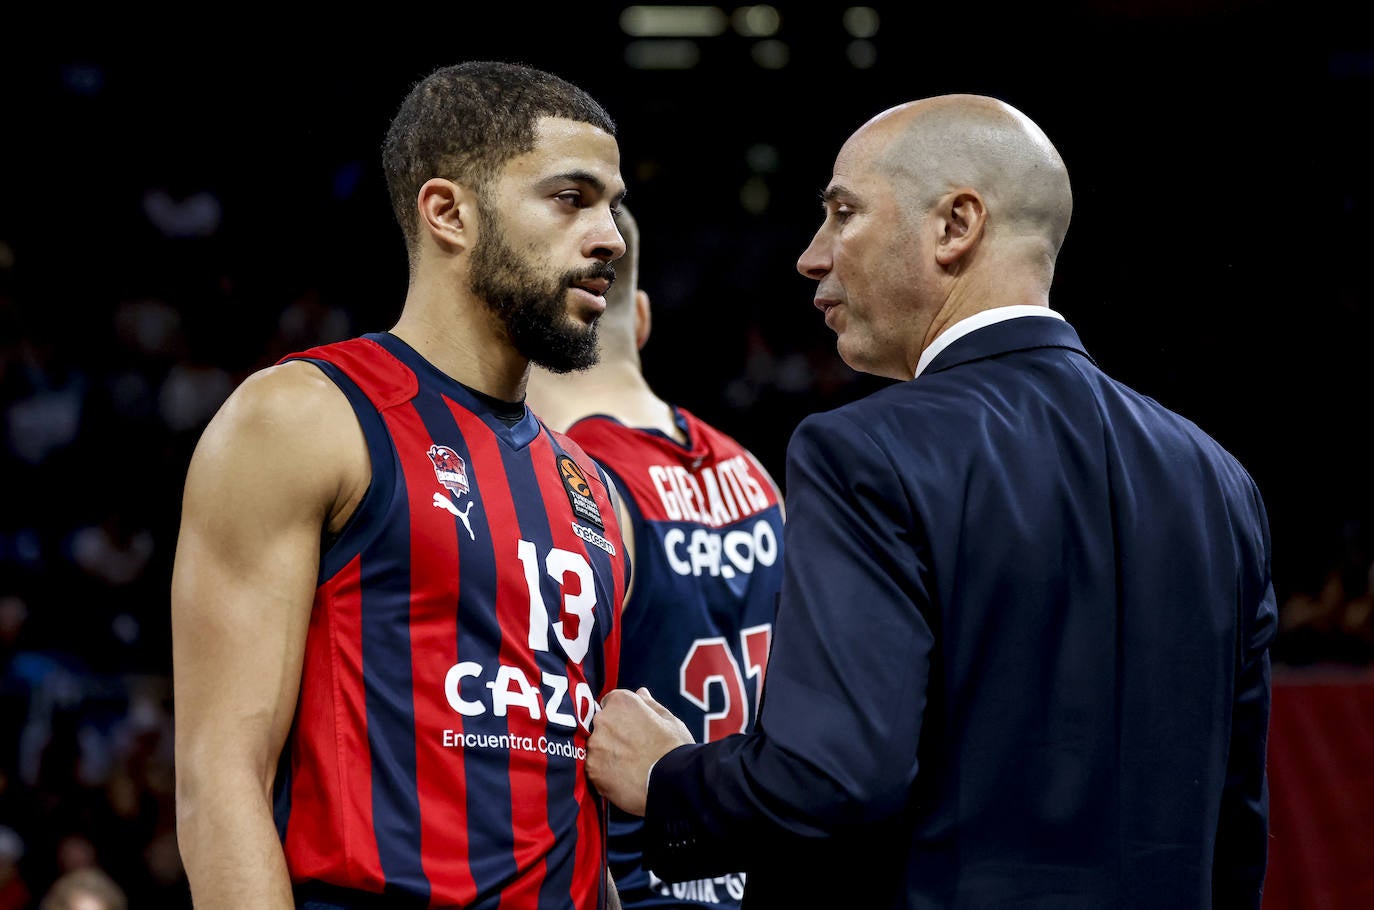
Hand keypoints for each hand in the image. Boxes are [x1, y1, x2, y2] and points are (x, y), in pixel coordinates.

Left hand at [588, 687, 693, 815]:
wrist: (673, 782)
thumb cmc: (675, 748)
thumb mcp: (669, 720)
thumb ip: (650, 704)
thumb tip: (641, 693)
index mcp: (621, 702)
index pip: (610, 703)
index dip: (622, 716)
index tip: (632, 729)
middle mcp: (603, 719)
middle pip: (600, 725)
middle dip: (612, 734)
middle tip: (632, 750)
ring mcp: (595, 746)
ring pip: (596, 748)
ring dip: (607, 755)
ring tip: (629, 768)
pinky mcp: (592, 770)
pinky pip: (595, 769)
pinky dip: (605, 774)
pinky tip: (623, 780)